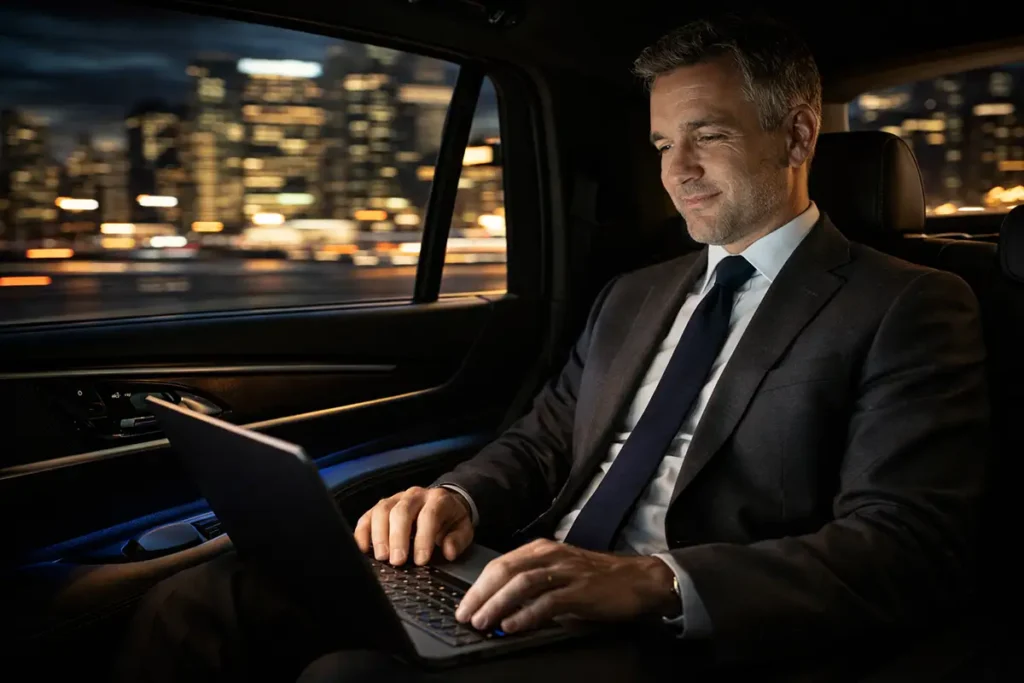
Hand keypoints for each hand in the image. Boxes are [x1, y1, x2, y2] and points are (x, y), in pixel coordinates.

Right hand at [354, 486, 473, 565]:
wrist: (443, 503)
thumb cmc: (451, 520)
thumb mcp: (463, 529)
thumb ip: (458, 540)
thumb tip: (448, 551)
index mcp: (438, 499)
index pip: (429, 515)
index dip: (424, 538)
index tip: (421, 560)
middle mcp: (415, 495)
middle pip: (402, 511)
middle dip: (398, 537)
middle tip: (397, 561)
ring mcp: (396, 498)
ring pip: (382, 510)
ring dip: (379, 535)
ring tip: (381, 557)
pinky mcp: (381, 506)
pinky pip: (367, 515)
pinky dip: (362, 532)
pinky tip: (363, 549)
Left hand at [454, 538, 677, 633]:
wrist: (640, 579)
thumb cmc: (599, 580)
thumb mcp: (561, 574)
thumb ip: (534, 585)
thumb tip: (501, 607)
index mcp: (542, 549)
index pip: (501, 564)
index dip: (478, 586)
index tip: (463, 605)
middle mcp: (551, 555)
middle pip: (506, 570)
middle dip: (481, 594)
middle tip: (465, 615)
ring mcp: (566, 571)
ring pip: (522, 583)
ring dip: (498, 604)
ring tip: (482, 622)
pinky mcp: (581, 590)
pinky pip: (548, 601)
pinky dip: (527, 614)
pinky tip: (513, 625)